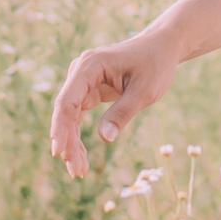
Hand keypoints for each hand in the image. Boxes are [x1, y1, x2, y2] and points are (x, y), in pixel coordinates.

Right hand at [49, 31, 174, 178]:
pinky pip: (78, 116)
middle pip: (65, 111)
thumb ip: (123, 113)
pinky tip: (82, 156)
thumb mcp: (144, 91)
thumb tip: (104, 138)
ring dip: (72, 143)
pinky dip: (78, 135)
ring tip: (79, 171)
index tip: (58, 152)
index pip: (67, 100)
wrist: (162, 47)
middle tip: (76, 172)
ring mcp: (83, 80)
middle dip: (68, 142)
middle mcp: (81, 71)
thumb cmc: (155, 64)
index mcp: (90, 65)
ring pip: (70, 116)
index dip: (61, 127)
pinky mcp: (89, 89)